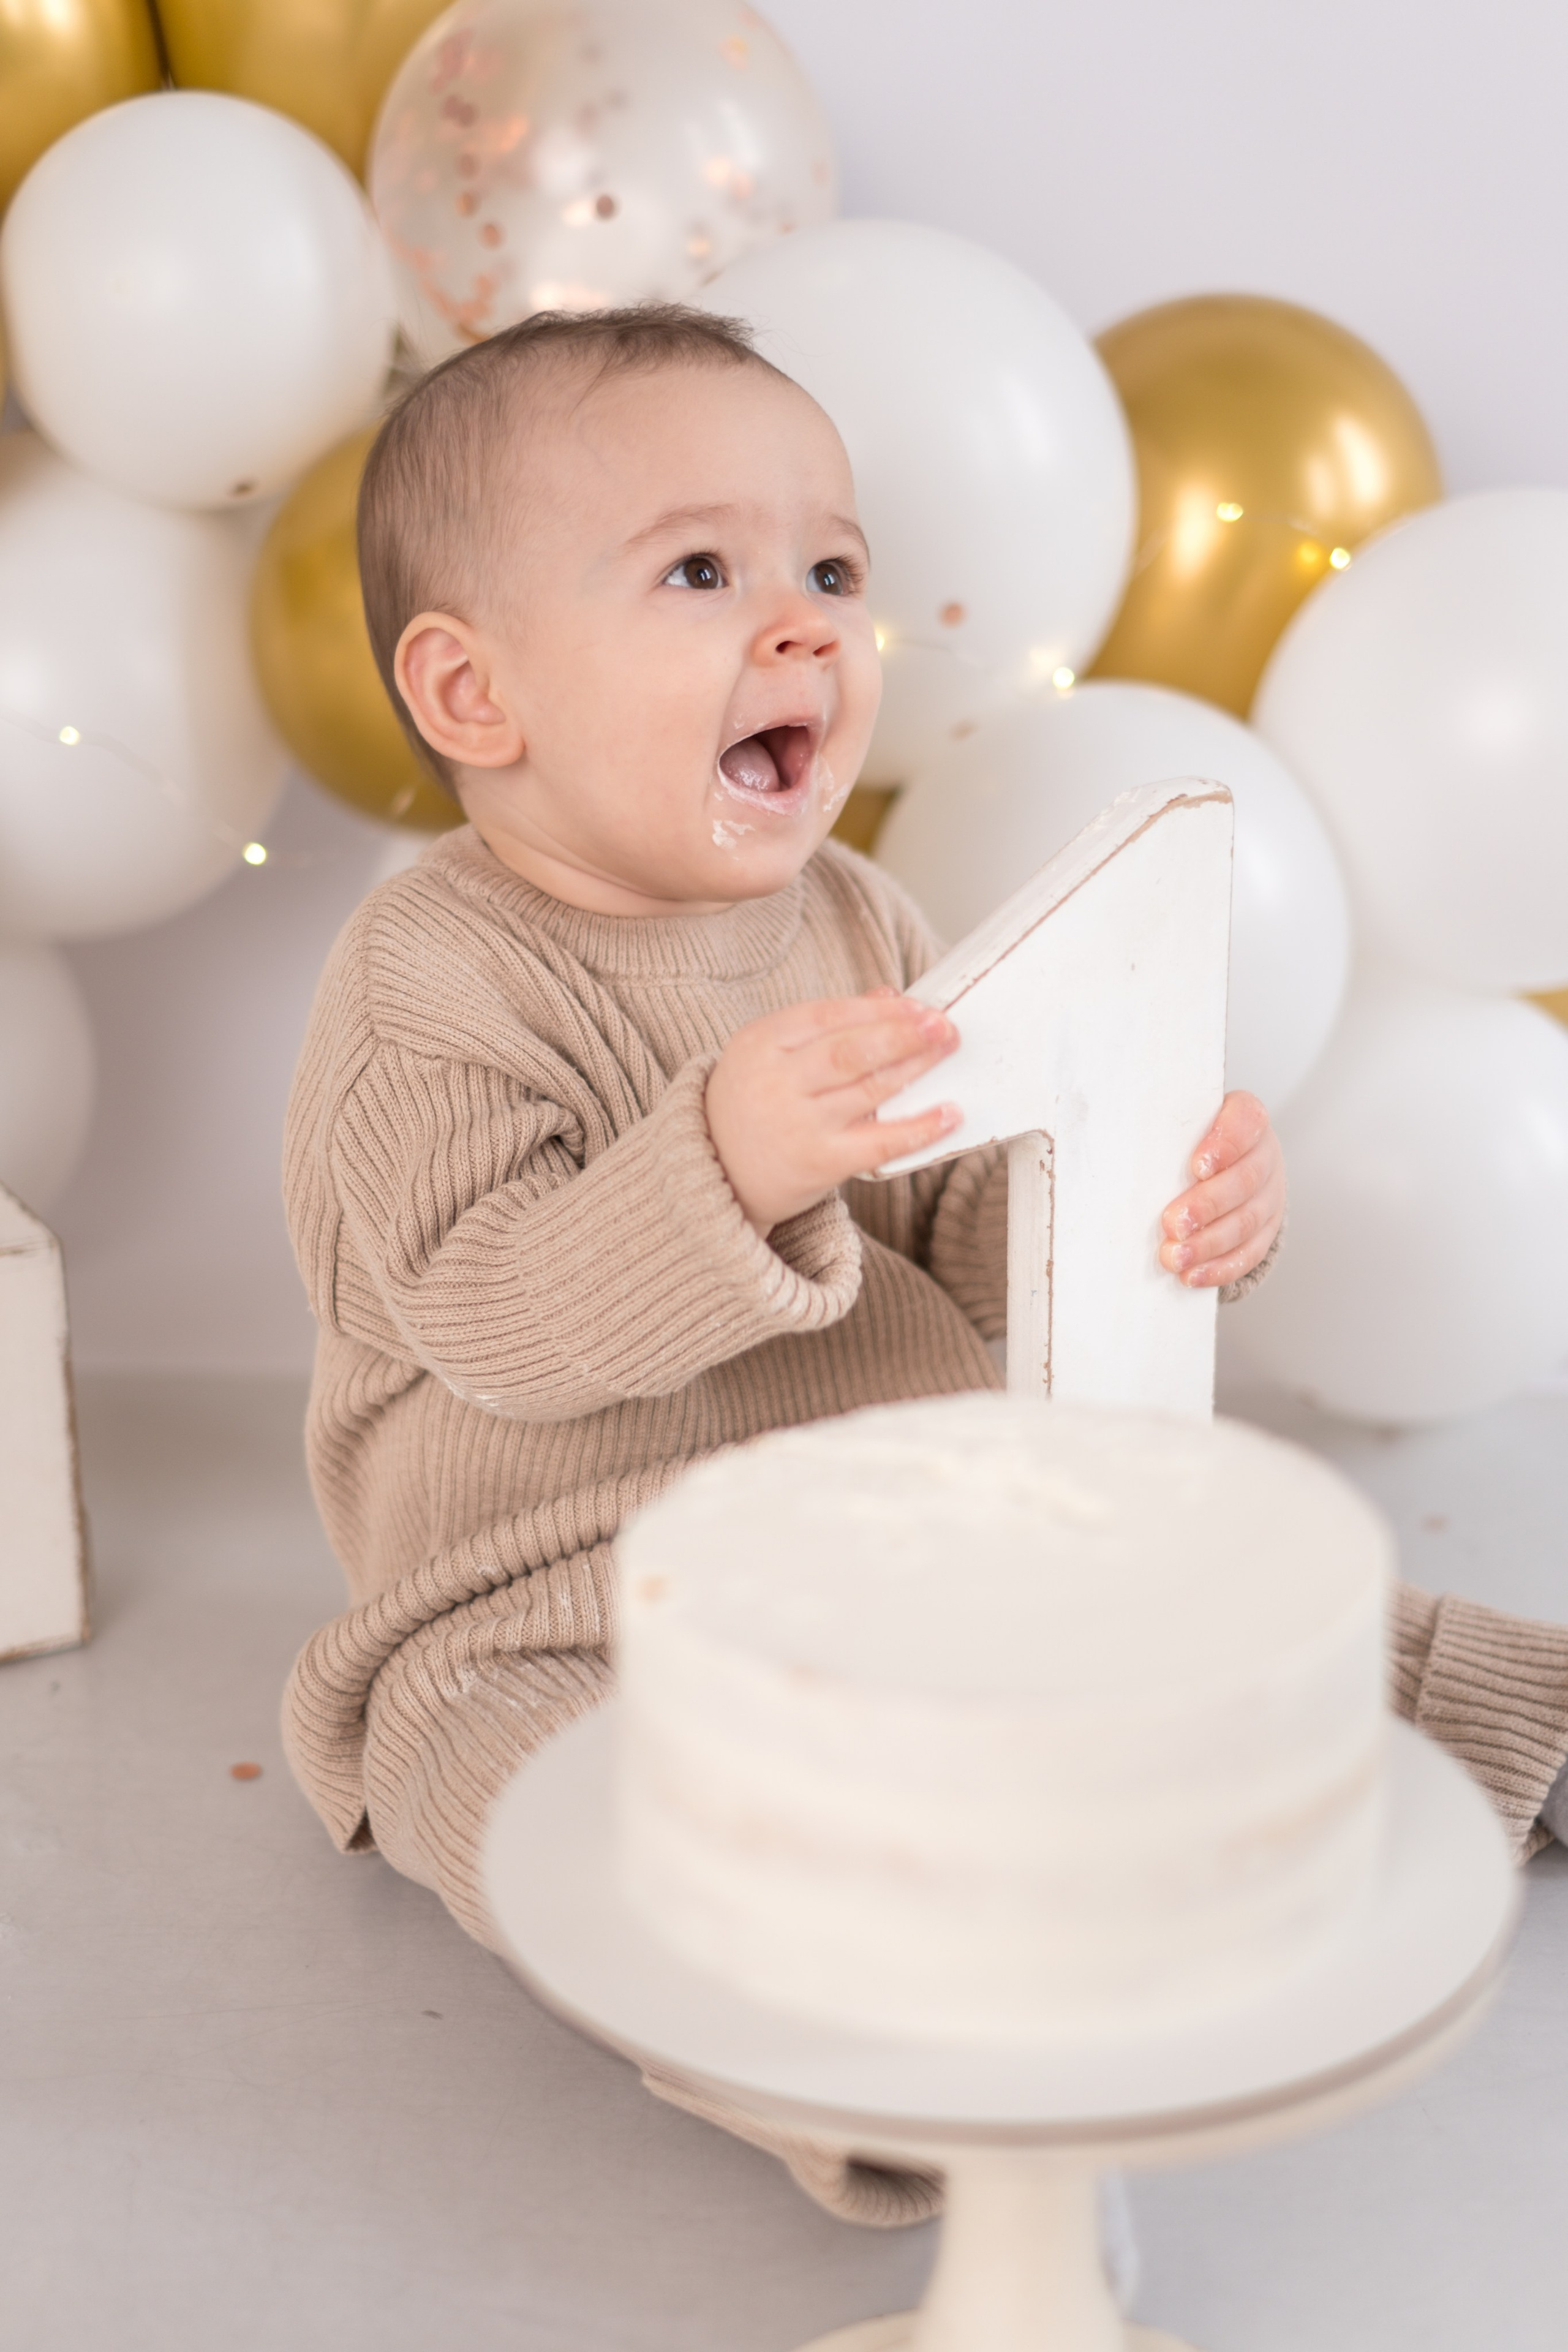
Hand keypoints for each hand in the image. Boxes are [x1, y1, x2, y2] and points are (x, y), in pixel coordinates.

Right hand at [706, 989, 960, 1232]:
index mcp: (760, 1043)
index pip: (828, 1014)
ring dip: (916, 1068)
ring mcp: (798, 1124)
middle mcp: (776, 1082)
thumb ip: (824, 1024)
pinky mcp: (819, 1163)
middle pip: (850, 1051)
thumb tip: (889, 996)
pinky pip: (878, 1143)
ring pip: (868, 1090)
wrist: (714, 1170)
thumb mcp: (769, 1052)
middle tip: (942, 1024)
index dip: (878, 1009)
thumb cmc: (750, 1103)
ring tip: (947, 1051)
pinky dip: (919, 1128)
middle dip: (902, 1034)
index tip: (917, 1005)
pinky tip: (948, 1114)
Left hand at [1159, 1091, 1284, 1289]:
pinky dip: (1220, 1268)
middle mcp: (1263, 1156)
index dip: (1226, 1144)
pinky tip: (1192, 1276)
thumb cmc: (1192, 1143)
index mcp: (1246, 1120)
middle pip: (1245, 1180)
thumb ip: (1160, 1130)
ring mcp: (1269, 1196)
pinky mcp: (1265, 1231)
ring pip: (1247, 1222)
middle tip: (1172, 1223)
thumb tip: (1106, 1141)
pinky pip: (1249, 1253)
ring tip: (1174, 1257)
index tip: (1197, 1166)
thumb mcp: (1180, 1127)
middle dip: (1208, 1205)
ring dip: (1209, 1243)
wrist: (1229, 1167)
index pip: (1246, 1121)